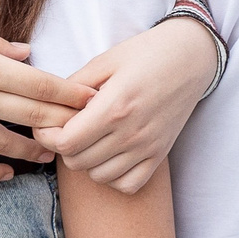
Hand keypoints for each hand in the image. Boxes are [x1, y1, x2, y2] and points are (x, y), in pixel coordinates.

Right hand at [0, 23, 94, 183]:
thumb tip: (30, 54)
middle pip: (35, 117)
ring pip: (10, 146)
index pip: (43, 86)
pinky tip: (7, 173)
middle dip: (66, 124)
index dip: (72, 96)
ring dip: (35, 153)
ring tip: (51, 155)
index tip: (93, 101)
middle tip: (86, 131)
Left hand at [36, 17, 220, 193]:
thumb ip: (75, 84)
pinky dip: (113, 176)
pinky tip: (110, 155)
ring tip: (90, 139)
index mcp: (114, 106)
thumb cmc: (147, 53)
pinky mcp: (159, 155)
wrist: (191, 58)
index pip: (67, 142)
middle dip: (64, 147)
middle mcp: (131, 133)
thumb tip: (51, 105)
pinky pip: (127, 184)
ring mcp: (147, 147)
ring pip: (99, 176)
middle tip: (68, 128)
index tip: (47, 124)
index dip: (48, 136)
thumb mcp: (106, 60)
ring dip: (87, 161)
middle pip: (78, 162)